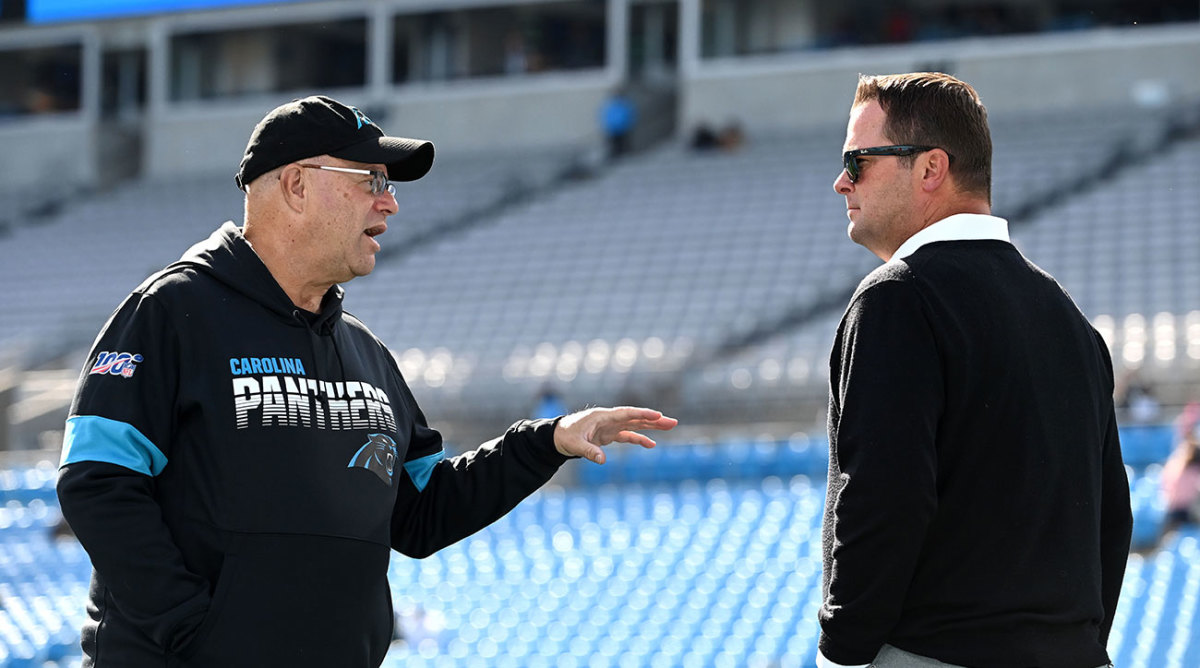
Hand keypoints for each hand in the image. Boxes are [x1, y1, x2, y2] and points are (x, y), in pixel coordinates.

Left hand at [553, 406, 677, 463]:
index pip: (627, 414)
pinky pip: (628, 435)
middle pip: (636, 418)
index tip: (657, 415)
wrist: (557, 436)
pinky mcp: (609, 434)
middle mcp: (610, 419)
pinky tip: (651, 444)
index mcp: (602, 417)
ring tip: (668, 427)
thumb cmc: (565, 436)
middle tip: (672, 422)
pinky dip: (639, 439)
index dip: (642, 414)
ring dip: (651, 426)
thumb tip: (602, 461)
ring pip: (635, 425)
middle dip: (654, 420)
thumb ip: (589, 451)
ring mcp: (611, 426)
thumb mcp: (575, 445)